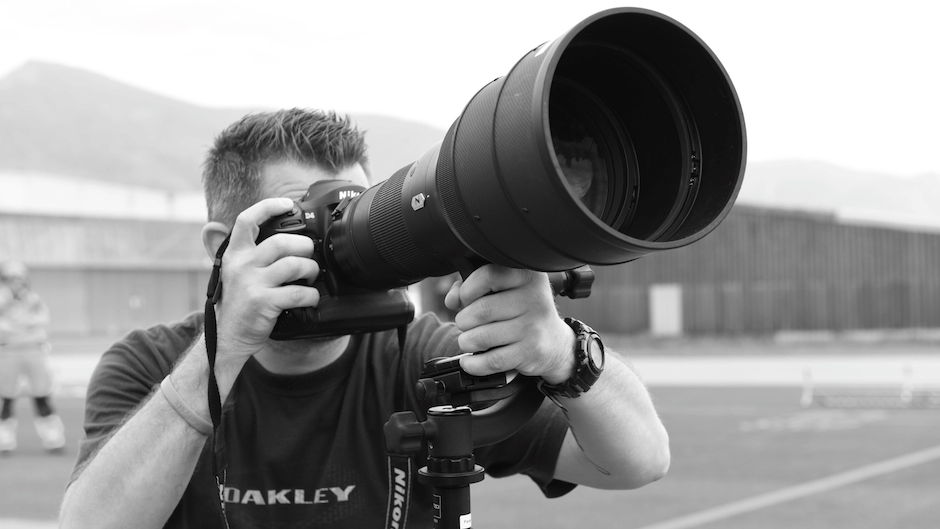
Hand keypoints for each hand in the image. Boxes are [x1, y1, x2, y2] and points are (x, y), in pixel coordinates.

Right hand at [213, 198, 320, 362]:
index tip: (287, 203)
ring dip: (311, 270)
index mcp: (234, 254)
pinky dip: (311, 295)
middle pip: (282, 242)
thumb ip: (237, 251)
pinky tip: (310, 297)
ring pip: (294, 265)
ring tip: (311, 276)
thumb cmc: (236, 304)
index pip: (247, 220)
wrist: (227, 338)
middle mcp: (242, 265)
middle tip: (308, 255)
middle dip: (304, 247)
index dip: (268, 206)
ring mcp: (252, 284)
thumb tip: (222, 226)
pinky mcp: (264, 303)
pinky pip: (299, 292)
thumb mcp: (230, 273)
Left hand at [444, 264, 575, 383]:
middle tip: (467, 324)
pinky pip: (490, 361)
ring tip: (469, 340)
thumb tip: (452, 300)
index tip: (464, 299)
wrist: (555, 342)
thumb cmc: (522, 311)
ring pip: (481, 337)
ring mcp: (533, 327)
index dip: (467, 289)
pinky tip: (470, 360)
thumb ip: (473, 286)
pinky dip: (473, 364)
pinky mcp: (530, 352)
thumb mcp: (505, 290)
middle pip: (480, 310)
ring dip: (466, 341)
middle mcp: (534, 299)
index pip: (489, 275)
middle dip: (463, 320)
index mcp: (528, 276)